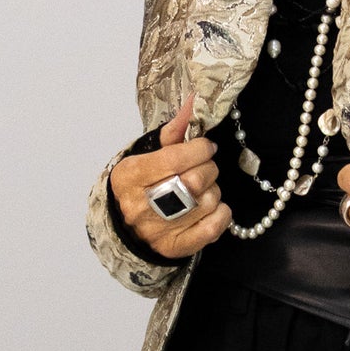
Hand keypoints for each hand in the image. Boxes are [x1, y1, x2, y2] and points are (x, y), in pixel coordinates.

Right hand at [109, 91, 231, 258]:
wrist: (128, 228)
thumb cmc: (141, 186)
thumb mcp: (148, 155)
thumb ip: (172, 132)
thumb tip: (195, 103)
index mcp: (130, 176)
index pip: (175, 158)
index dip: (199, 149)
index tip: (205, 147)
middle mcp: (141, 205)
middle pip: (195, 180)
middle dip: (208, 169)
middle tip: (205, 167)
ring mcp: (159, 230)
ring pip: (208, 201)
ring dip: (213, 191)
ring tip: (202, 190)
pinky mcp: (176, 248)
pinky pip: (214, 226)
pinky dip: (221, 213)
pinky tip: (211, 207)